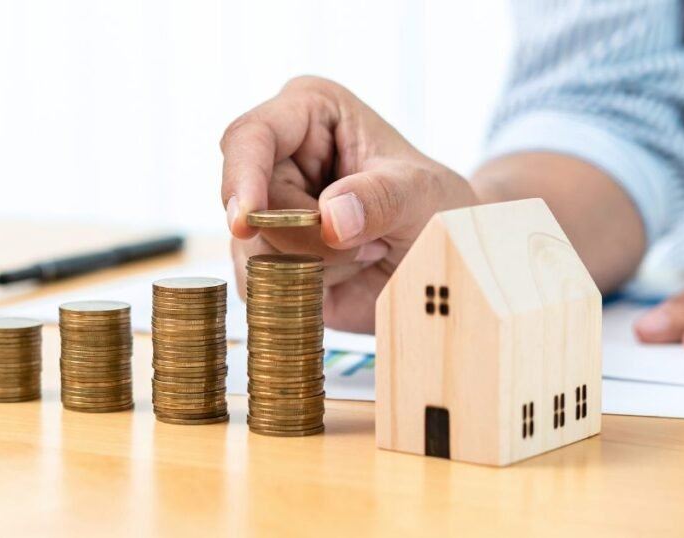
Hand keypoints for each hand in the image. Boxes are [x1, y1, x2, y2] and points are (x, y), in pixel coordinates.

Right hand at [219, 77, 477, 332]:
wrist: (441, 256)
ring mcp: (267, 209)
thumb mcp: (424, 194)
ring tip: (368, 250)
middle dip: (312, 238)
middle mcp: (278, 155)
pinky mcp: (268, 255)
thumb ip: (382, 198)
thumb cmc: (435, 207)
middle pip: (254, 206)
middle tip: (374, 242)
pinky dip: (307, 289)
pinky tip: (349, 272)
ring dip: (318, 266)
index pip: (250, 137)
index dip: (243, 177)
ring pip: (254, 250)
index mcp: (309, 112)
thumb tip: (330, 218)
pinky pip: (260, 284)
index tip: (247, 219)